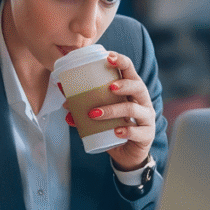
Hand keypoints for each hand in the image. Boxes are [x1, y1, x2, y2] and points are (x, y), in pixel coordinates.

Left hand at [92, 51, 155, 170]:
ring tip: (94, 113)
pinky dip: (126, 131)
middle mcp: (142, 101)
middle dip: (125, 84)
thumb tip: (62, 91)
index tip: (108, 56)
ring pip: (134, 109)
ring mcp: (146, 118)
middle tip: (110, 86)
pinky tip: (116, 132)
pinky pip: (138, 132)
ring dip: (113, 110)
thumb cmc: (113, 126)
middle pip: (138, 86)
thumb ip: (84, 102)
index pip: (130, 71)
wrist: (126, 152)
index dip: (122, 62)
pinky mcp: (146, 135)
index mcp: (131, 91)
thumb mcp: (101, 112)